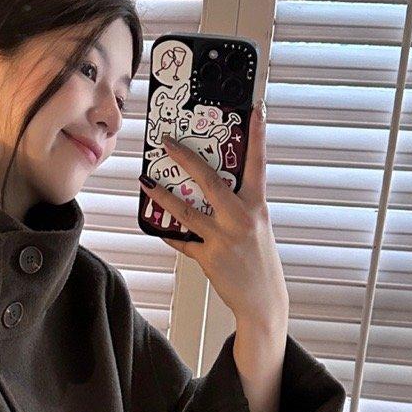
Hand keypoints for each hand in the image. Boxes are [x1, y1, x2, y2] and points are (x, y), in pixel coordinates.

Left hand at [139, 103, 288, 329]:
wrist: (264, 302)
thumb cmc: (261, 263)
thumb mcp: (258, 228)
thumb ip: (239, 207)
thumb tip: (213, 189)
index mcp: (258, 207)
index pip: (259, 164)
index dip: (258, 135)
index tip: (256, 109)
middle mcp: (242, 219)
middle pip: (211, 181)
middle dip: (186, 159)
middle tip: (168, 142)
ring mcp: (224, 239)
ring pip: (187, 211)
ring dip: (163, 196)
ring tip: (147, 182)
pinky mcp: (209, 258)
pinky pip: (182, 241)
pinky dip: (168, 232)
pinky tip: (156, 225)